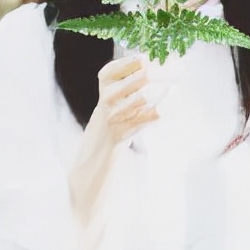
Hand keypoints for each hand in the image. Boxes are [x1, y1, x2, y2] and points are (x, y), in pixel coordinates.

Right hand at [69, 56, 157, 249]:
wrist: (83, 195)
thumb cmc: (102, 166)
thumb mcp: (117, 136)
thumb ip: (131, 119)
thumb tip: (152, 104)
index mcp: (101, 112)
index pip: (106, 78)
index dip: (124, 64)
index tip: (146, 54)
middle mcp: (99, 118)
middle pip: (114, 86)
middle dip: (139, 73)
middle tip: (163, 63)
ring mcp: (102, 133)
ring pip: (120, 104)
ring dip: (143, 91)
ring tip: (166, 80)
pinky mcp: (108, 149)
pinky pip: (126, 129)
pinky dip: (146, 117)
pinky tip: (163, 110)